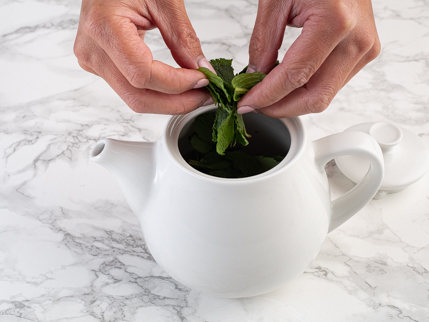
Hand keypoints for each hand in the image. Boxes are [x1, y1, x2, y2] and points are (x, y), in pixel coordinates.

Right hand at [74, 0, 212, 113]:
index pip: (143, 74)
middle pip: (138, 98)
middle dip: (177, 103)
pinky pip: (132, 90)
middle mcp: (92, 51)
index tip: (203, 79)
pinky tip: (177, 88)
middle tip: (205, 97)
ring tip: (195, 93)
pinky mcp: (101, 66)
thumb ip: (183, 38)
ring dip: (170, 102)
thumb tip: (202, 70)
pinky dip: (158, 93)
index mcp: (103, 27)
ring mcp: (93, 61)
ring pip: (136, 99)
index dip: (177, 84)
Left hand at [237, 0, 380, 116]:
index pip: (294, 77)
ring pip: (325, 95)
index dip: (266, 96)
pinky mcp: (365, 52)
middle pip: (315, 98)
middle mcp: (357, 40)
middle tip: (256, 105)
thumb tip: (255, 76)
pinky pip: (332, 83)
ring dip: (293, 101)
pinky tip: (289, 82)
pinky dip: (307, 88)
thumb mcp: (275, 0)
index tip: (246, 102)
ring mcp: (365, 48)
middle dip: (280, 108)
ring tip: (269, 92)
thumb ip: (264, 42)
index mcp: (335, 22)